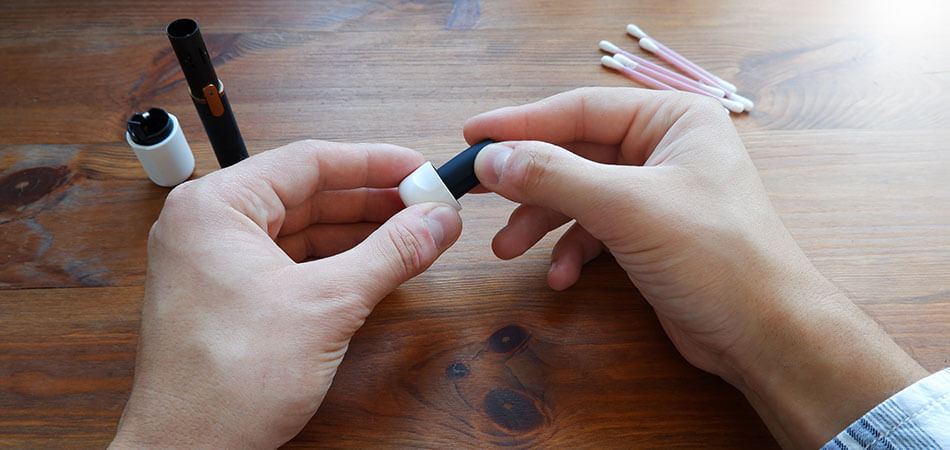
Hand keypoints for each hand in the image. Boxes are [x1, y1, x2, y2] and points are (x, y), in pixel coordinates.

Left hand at [111, 141, 461, 447]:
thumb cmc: (228, 382)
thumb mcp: (327, 305)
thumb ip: (390, 253)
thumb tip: (436, 220)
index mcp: (215, 207)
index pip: (307, 162)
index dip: (373, 163)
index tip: (419, 168)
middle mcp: (209, 225)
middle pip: (306, 194)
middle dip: (371, 201)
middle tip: (425, 204)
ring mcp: (216, 262)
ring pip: (301, 230)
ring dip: (358, 232)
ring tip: (412, 232)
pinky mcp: (229, 295)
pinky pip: (291, 262)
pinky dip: (336, 262)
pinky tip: (377, 264)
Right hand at [464, 87, 926, 447]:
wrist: (764, 334)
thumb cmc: (715, 256)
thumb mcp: (627, 207)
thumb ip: (555, 177)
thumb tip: (490, 158)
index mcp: (673, 119)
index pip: (580, 110)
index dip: (520, 123)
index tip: (471, 137)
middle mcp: (664, 149)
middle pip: (574, 153)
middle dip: (527, 181)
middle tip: (472, 193)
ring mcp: (656, 193)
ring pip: (577, 195)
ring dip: (541, 222)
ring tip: (505, 248)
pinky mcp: (649, 234)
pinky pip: (594, 230)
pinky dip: (571, 250)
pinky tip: (559, 276)